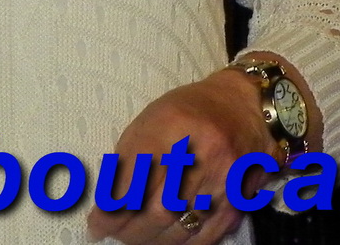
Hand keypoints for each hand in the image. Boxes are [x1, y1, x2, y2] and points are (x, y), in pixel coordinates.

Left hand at [86, 69, 273, 243]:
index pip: (135, 179)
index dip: (111, 210)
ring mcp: (224, 180)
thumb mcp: (151, 120)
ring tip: (133, 236)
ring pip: (178, 228)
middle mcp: (202, 153)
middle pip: (157, 210)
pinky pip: (204, 237)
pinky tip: (162, 239)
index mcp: (173, 125)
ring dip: (149, 240)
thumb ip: (130, 158)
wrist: (243, 107)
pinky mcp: (238, 201)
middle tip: (113, 233)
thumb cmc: (188, 111)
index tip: (96, 223)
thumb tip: (107, 203)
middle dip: (128, 230)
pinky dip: (178, 243)